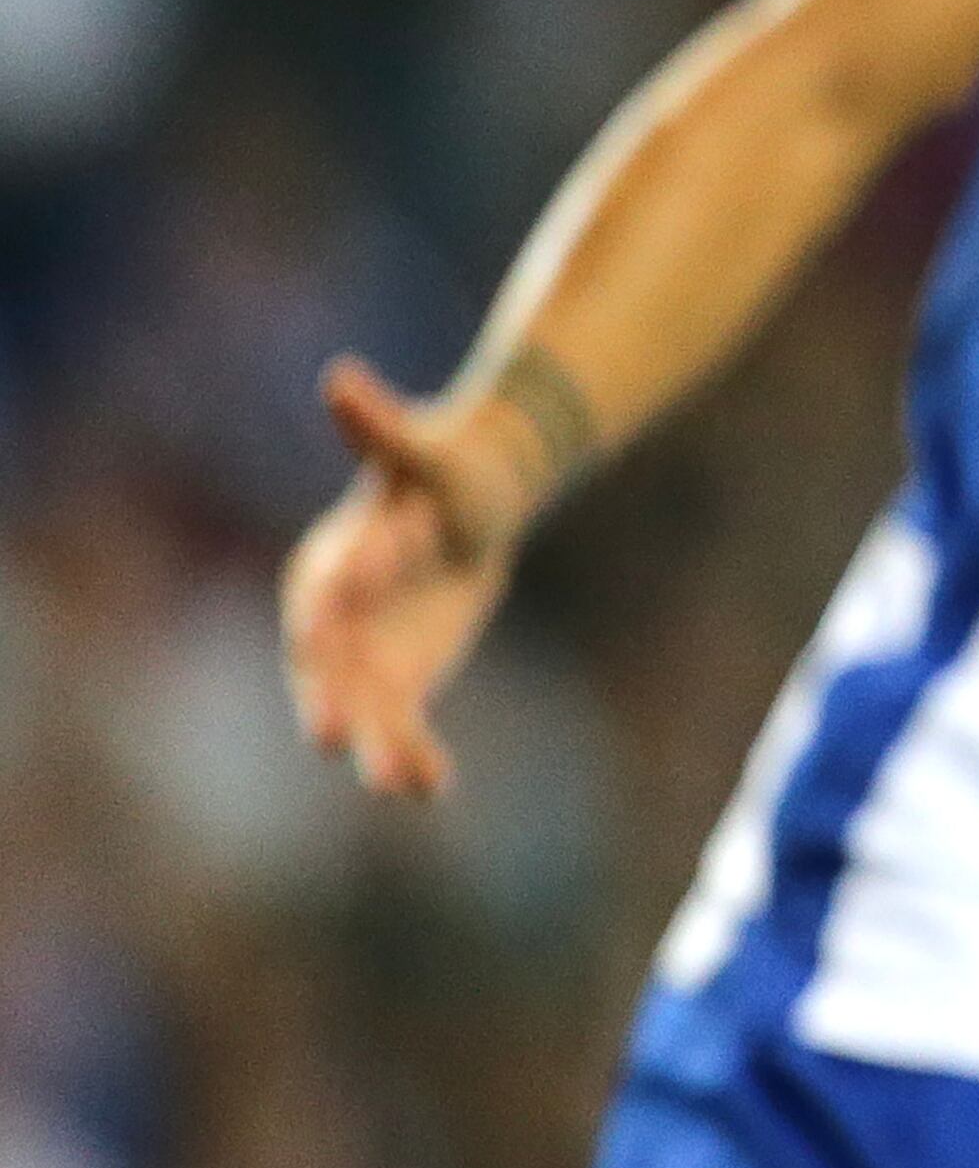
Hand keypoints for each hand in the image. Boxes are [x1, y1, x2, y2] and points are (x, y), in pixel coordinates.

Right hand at [281, 353, 559, 800]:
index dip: (318, 620)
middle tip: (328, 736)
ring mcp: (366, 656)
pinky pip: (402, 726)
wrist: (474, 502)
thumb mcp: (419, 449)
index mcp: (329, 565)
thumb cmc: (440, 467)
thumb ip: (376, 428)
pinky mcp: (400, 680)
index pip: (316, 598)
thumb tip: (338, 379)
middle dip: (329, 700)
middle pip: (328, 668)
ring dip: (378, 746)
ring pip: (365, 710)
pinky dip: (415, 756)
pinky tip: (434, 788)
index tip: (319, 639)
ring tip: (398, 784)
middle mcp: (335, 620)